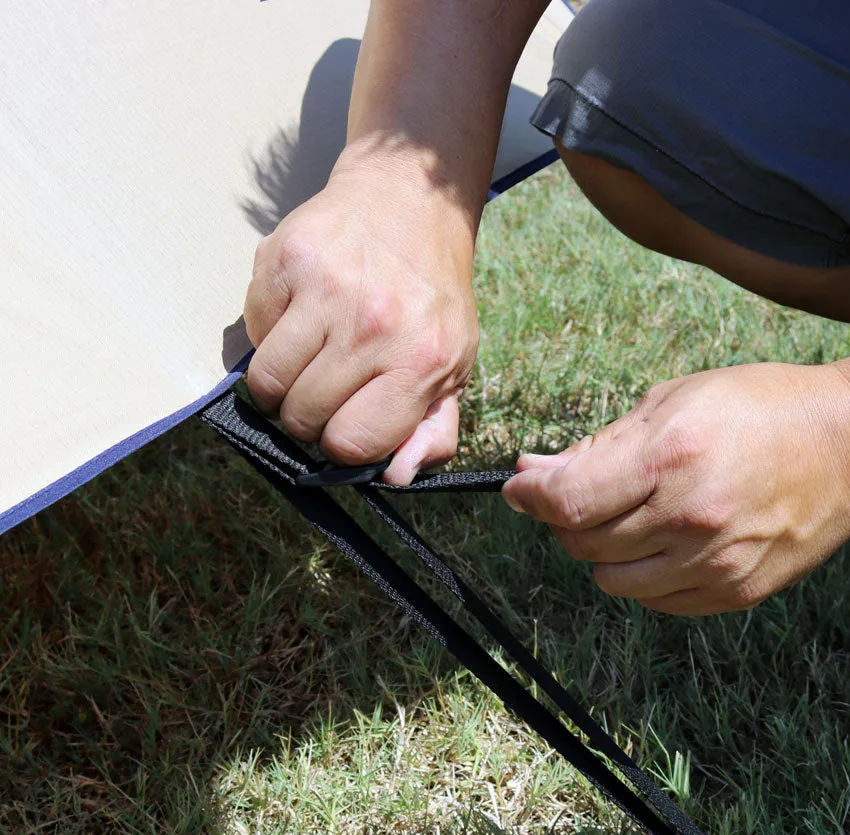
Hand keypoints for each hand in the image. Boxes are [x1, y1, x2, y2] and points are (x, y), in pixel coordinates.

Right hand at [243, 146, 479, 484]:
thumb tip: (396, 477)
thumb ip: (433, 430)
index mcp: (421, 361)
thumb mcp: (454, 365)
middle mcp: (374, 326)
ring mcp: (326, 290)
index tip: (344, 429)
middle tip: (325, 392)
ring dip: (278, 388)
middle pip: (302, 418)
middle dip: (308, 419)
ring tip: (305, 365)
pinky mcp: (285, 259)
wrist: (410, 200)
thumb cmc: (430, 296)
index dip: (341, 447)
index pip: (351, 443)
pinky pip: (253, 334)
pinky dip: (268, 337)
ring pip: (266, 384)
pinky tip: (299, 319)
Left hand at [502, 363, 849, 614]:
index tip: (520, 488)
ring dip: (603, 552)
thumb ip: (600, 444)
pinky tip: (665, 541)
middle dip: (566, 519)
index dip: (529, 498)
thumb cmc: (760, 408)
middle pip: (583, 543)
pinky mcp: (735, 591)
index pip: (567, 502)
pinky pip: (655, 600)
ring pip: (612, 580)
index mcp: (671, 457)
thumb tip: (534, 472)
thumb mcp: (674, 401)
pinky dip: (643, 575)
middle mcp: (690, 517)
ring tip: (631, 517)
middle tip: (584, 493)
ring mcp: (715, 562)